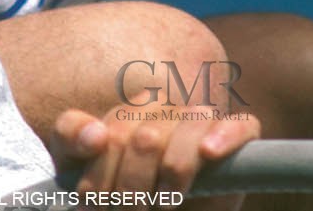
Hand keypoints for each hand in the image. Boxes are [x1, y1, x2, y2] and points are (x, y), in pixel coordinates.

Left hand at [50, 105, 260, 209]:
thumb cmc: (119, 197)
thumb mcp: (80, 171)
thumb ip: (71, 139)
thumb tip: (96, 133)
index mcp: (131, 113)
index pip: (113, 131)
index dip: (100, 174)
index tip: (91, 205)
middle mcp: (168, 111)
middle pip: (147, 137)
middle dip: (132, 188)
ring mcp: (203, 124)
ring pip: (190, 126)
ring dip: (172, 174)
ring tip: (163, 206)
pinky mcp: (238, 140)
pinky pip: (242, 125)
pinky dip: (226, 135)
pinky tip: (208, 153)